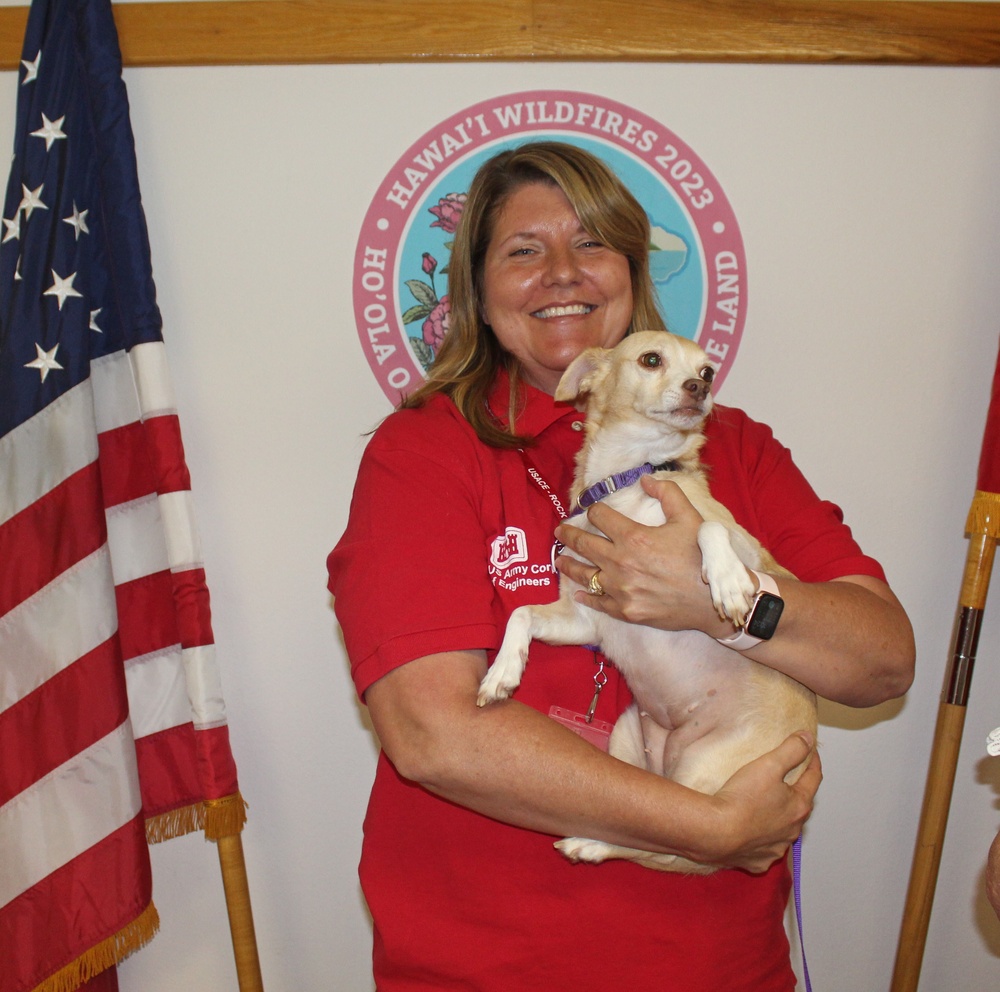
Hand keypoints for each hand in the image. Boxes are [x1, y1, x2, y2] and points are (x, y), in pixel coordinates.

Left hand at [555, 476, 729, 634]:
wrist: (712, 600)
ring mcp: (620, 589)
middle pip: (584, 544)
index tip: (594, 512)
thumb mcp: (689, 518)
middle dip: (568, 535)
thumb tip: (645, 479)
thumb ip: (668, 493)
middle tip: (559, 532)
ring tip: (559, 560)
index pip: (601, 518)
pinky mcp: (625, 611)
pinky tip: (579, 594)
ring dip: (569, 565)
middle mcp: (620, 563)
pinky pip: (598, 603)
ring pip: (585, 575)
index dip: (595, 511)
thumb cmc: (701, 557)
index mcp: (634, 538)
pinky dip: (586, 598)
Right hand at [702, 732, 820, 873]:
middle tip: (785, 779)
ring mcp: (775, 848)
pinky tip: (749, 831)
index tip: (809, 750)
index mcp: (799, 806)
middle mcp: (792, 830)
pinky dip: (760, 839)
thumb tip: (807, 738)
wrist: (714, 832)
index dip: (812, 761)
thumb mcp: (768, 764)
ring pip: (782, 830)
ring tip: (764, 806)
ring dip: (778, 818)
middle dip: (795, 792)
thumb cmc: (742, 798)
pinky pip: (763, 848)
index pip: (813, 779)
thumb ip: (791, 749)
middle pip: (799, 806)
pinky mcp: (757, 861)